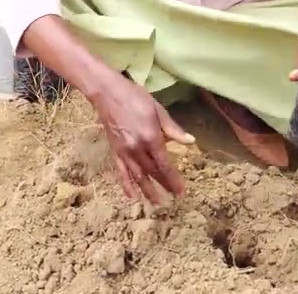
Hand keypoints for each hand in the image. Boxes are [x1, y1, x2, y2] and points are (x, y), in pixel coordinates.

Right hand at [89, 72, 193, 204]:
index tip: (181, 191)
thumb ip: (173, 128)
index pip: (164, 165)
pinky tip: (132, 196)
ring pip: (137, 176)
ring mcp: (125, 152)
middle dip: (164, 186)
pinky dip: (127, 185)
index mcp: (151, 137)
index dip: (173, 179)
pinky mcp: (115, 151)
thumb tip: (190, 141)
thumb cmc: (135, 97)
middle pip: (152, 172)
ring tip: (156, 203)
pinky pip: (121, 172)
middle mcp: (137, 148)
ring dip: (147, 191)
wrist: (107, 93)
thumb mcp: (158, 109)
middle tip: (174, 198)